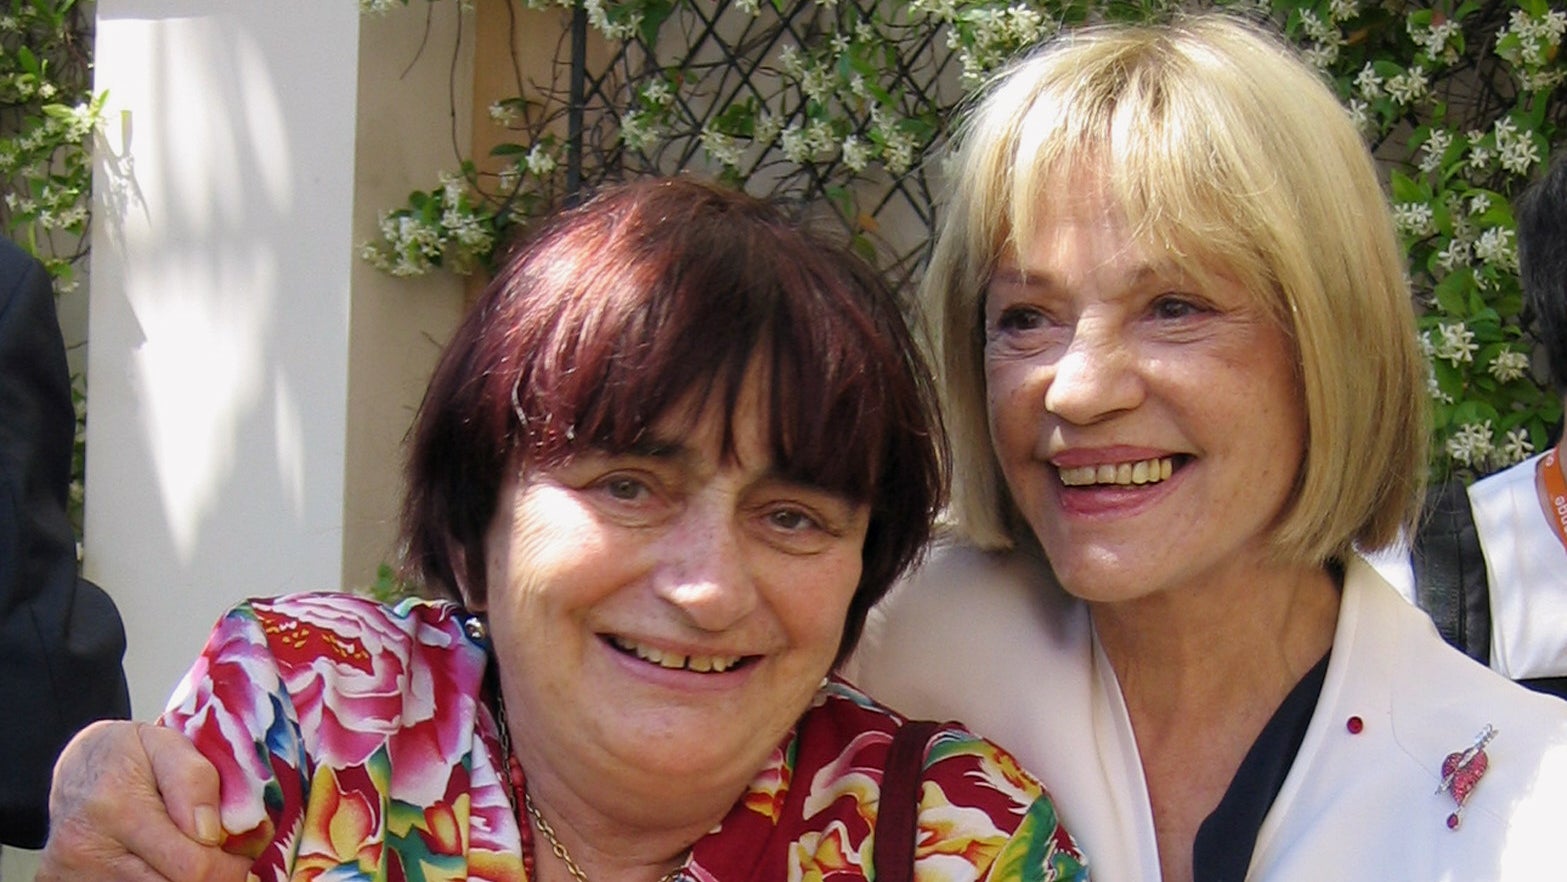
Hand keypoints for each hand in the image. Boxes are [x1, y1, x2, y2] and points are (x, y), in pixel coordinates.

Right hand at [36, 720, 250, 881]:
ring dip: (182, 879)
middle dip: (211, 876)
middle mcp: (87, 849)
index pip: (193, 867)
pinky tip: (165, 862)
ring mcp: (74, 874)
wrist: (76, 765)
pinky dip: (158, 880)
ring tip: (191, 853)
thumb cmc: (127, 752)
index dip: (231, 865)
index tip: (245, 850)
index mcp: (117, 807)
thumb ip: (195, 781)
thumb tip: (210, 834)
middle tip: (224, 854)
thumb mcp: (167, 743)